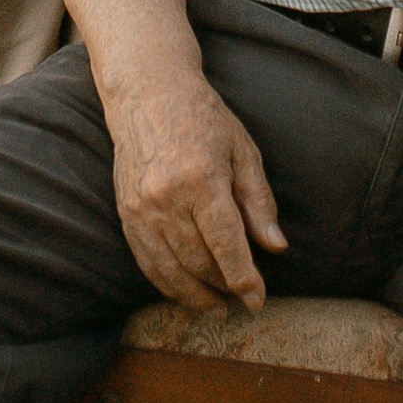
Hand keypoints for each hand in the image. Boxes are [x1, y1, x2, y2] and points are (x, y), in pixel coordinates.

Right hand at [104, 56, 287, 309]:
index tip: (258, 299)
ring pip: (170, 268)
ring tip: (216, 308)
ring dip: (195, 295)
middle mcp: (167, 198)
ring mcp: (141, 207)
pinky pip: (146, 260)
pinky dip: (166, 283)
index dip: (244, 278)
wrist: (148, 94)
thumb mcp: (243, 151)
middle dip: (223, 288)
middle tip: (242, 300)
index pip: (226, 244)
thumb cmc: (203, 119)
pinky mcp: (126, 212)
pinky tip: (184, 292)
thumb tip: (276, 246)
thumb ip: (259, 201)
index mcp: (202, 179)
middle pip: (198, 261)